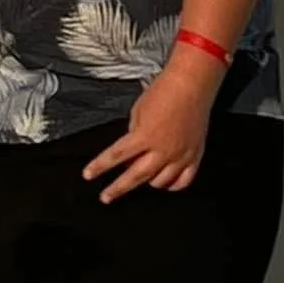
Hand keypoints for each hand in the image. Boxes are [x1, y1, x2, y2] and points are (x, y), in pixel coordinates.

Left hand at [81, 55, 218, 202]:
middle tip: (106, 197)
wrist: (191, 85)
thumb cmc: (163, 92)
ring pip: (160, 182)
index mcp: (144, 136)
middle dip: (118, 188)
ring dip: (147, 183)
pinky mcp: (195, 155)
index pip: (115, 156)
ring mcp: (180, 155)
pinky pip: (184, 180)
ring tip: (138, 181)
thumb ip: (133, 135)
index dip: (99, 167)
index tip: (88, 175)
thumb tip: (130, 152)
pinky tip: (165, 183)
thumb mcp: (137, 111)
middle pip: (136, 176)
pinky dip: (172, 185)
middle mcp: (162, 150)